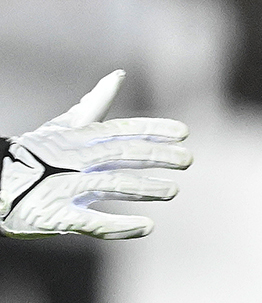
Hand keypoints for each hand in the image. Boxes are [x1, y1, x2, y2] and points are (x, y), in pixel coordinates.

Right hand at [0, 71, 191, 239]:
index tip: (183, 132)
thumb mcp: (62, 127)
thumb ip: (93, 106)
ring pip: (111, 184)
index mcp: (77, 138)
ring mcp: (63, 187)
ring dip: (145, 188)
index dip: (153, 130)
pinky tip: (146, 227)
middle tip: (187, 160)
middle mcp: (74, 159)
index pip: (121, 130)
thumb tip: (117, 76)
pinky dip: (120, 226)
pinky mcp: (54, 215)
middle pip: (122, 154)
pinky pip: (91, 221)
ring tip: (172, 191)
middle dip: (157, 156)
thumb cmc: (33, 155)